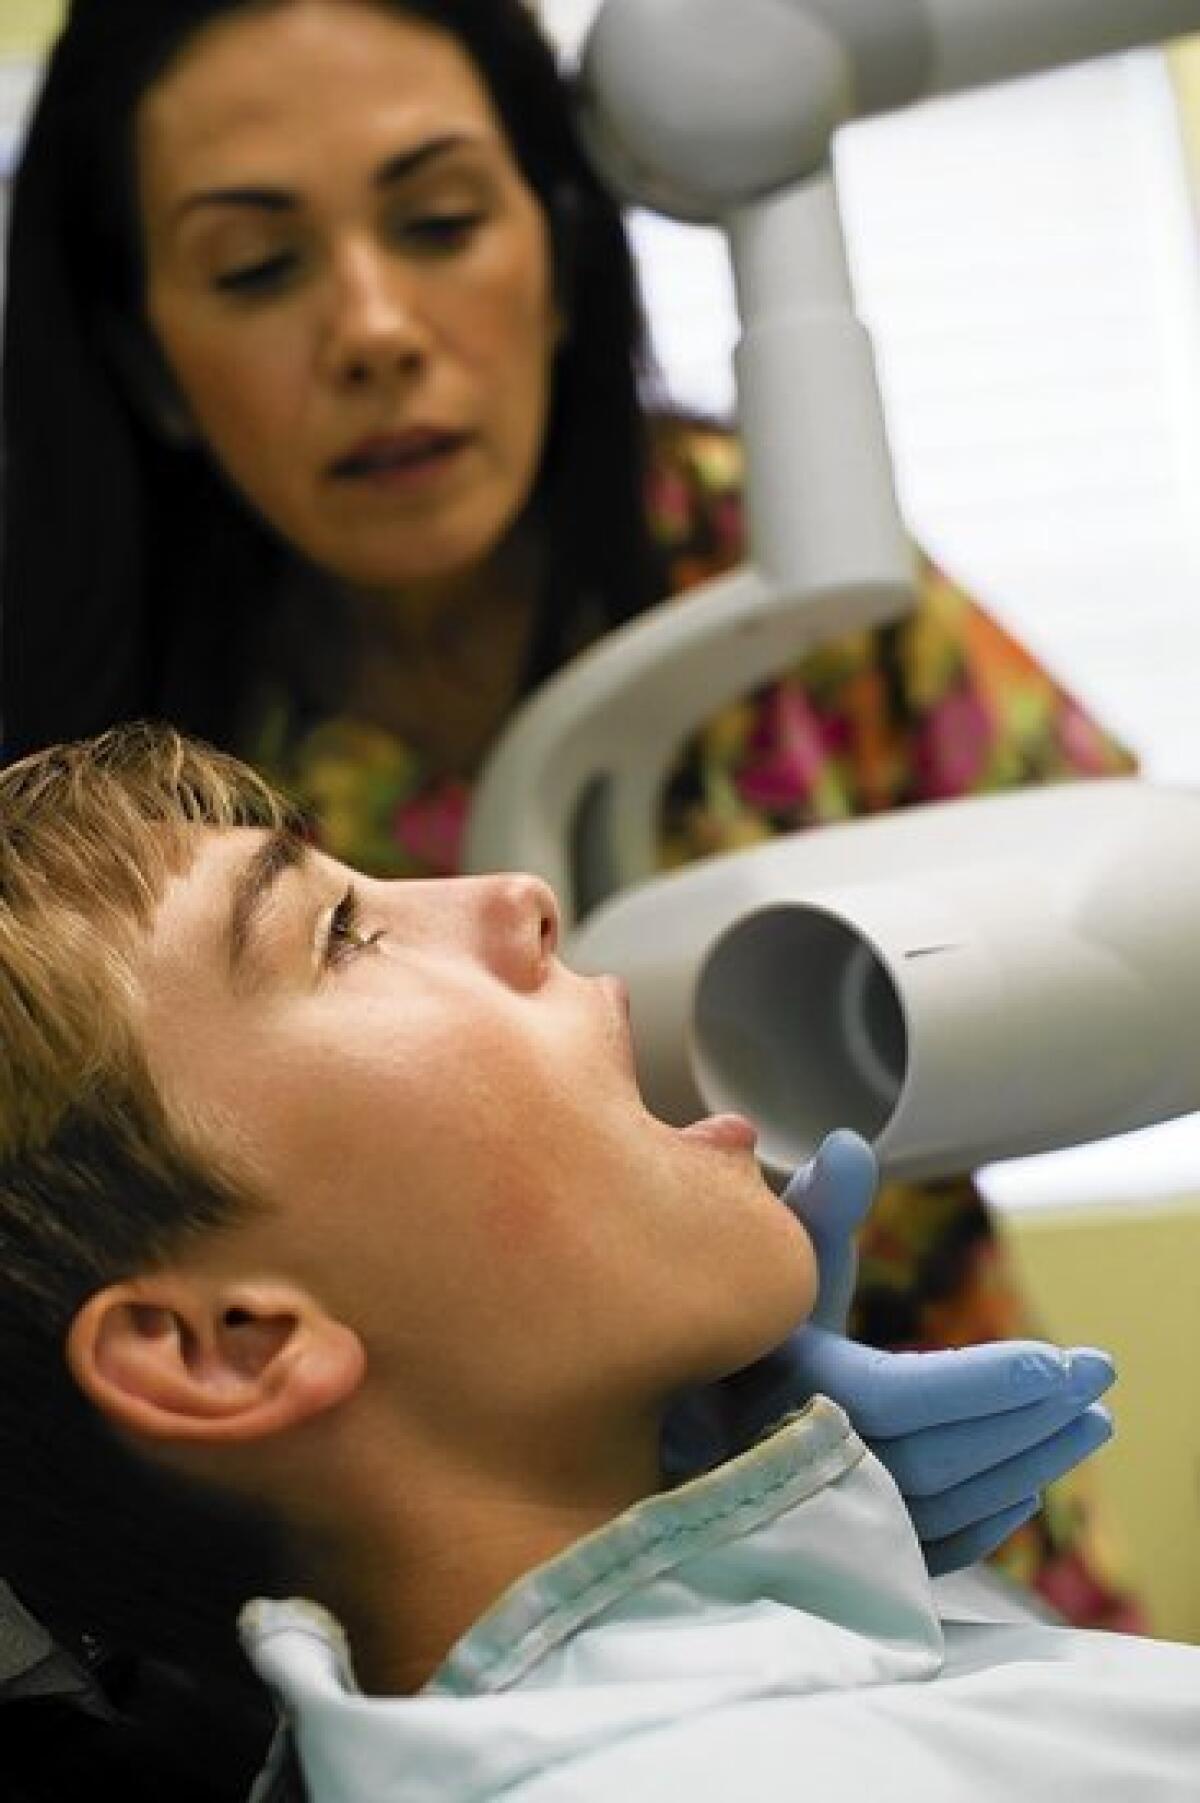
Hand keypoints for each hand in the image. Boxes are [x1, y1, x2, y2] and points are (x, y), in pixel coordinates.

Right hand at [664, 1132, 1115, 1575]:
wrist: (660, 1420)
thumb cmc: (730, 1332)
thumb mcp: (770, 1266)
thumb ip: (816, 1210)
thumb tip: (851, 1144)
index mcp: (789, 1392)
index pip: (906, 1398)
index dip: (986, 1382)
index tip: (1058, 1359)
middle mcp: (804, 1467)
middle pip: (945, 1455)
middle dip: (1033, 1415)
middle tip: (1097, 1375)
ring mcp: (823, 1524)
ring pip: (948, 1504)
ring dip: (1030, 1462)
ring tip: (1086, 1421)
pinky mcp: (838, 1557)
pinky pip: (928, 1548)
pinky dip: (987, 1520)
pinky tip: (1025, 1485)